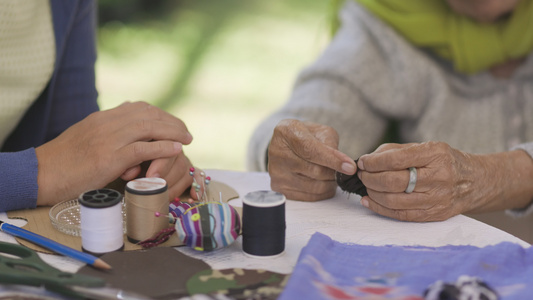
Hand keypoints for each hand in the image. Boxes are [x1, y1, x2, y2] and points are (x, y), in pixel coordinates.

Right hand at [35, 102, 192, 205]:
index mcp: (103, 117)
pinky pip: (143, 148)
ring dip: (173, 132)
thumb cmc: (65, 161)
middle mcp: (108, 123)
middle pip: (149, 114)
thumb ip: (108, 133)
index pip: (140, 108)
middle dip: (172, 123)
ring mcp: (109, 138)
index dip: (161, 115)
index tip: (174, 124)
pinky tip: (176, 150)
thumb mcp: (87, 137)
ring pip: (149, 127)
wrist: (42, 173)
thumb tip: (130, 136)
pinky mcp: (109, 157)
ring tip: (187, 140)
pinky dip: (163, 147)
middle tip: (187, 133)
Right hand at [268, 119, 355, 200]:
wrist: (284, 146)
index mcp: (286, 132)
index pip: (311, 150)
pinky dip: (323, 191)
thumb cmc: (304, 137)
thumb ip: (330, 144)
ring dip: (330, 183)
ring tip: (331, 174)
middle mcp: (277, 153)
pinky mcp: (279, 189)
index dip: (332, 159)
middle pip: (315, 171)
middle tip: (342, 169)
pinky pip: (310, 196)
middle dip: (334, 172)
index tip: (350, 167)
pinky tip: (322, 182)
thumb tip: (342, 164)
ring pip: (315, 186)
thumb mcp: (319, 131)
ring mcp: (276, 173)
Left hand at [356, 141, 532, 221]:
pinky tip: (369, 200)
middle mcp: (439, 177)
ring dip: (372, 192)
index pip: (396, 159)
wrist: (475, 182)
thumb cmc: (444, 161)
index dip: (374, 162)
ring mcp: (437, 199)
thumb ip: (395, 151)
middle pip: (393, 181)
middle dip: (370, 178)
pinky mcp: (434, 215)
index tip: (363, 162)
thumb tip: (367, 160)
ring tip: (366, 185)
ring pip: (393, 200)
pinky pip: (400, 215)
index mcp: (436, 154)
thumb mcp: (426, 147)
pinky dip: (379, 208)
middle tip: (361, 174)